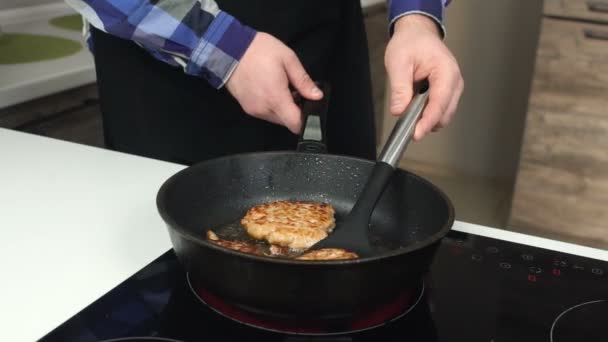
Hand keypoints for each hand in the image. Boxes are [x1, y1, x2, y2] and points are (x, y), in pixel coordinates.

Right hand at [226, 32, 322, 133]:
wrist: (228, 49)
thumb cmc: (259, 50)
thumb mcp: (287, 59)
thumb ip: (303, 81)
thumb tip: (317, 96)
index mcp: (276, 98)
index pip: (295, 124)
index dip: (307, 121)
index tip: (310, 110)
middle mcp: (264, 109)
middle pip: (287, 122)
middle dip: (295, 111)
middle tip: (295, 91)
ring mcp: (254, 110)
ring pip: (277, 118)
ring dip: (283, 108)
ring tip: (281, 87)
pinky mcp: (247, 108)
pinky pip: (265, 113)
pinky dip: (272, 106)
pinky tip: (270, 89)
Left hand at [384, 14, 463, 140]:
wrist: (417, 33)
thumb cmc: (411, 42)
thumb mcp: (398, 62)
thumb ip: (400, 88)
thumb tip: (399, 110)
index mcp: (446, 71)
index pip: (440, 103)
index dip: (428, 121)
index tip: (416, 133)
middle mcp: (454, 82)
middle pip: (444, 114)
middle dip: (426, 123)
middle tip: (406, 125)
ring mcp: (453, 88)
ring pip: (443, 115)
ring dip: (426, 118)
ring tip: (409, 109)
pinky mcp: (447, 93)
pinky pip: (439, 110)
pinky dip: (427, 114)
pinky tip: (415, 106)